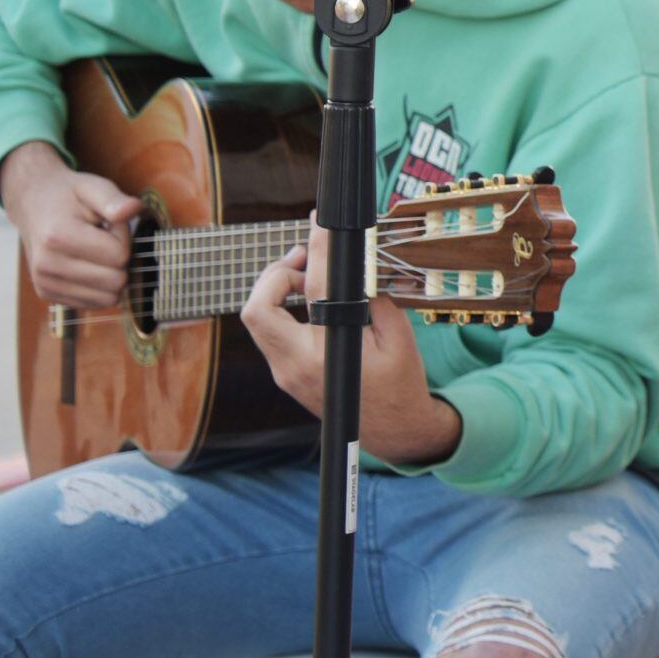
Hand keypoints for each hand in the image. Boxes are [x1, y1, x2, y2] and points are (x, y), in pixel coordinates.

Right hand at [3, 142, 140, 307]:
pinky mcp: (48, 295)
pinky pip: (95, 303)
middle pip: (116, 281)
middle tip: (102, 239)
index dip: (122, 238)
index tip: (107, 225)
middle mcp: (47, 266)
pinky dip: (99, 286)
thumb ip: (114, 199)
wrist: (32, 205)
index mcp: (58, 237)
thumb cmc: (68, 196)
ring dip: (110, 274)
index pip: (120, 256)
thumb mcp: (92, 186)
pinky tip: (86, 264)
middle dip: (119, 259)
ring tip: (93, 251)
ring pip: (109, 298)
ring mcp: (45, 284)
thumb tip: (133, 209)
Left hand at [241, 226, 461, 466]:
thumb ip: (375, 297)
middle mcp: (295, 366)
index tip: (322, 224)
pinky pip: (272, 332)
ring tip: (311, 275)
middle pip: (257, 309)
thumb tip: (357, 259)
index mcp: (327, 355)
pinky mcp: (285, 375)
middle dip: (275, 274)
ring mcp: (285, 373)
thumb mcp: (399, 337)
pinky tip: (311, 300)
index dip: (317, 249)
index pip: (314, 287)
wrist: (395, 432)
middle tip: (305, 258)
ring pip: (259, 320)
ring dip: (278, 290)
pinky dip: (285, 309)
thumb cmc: (401, 385)